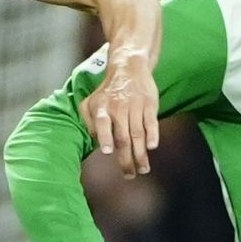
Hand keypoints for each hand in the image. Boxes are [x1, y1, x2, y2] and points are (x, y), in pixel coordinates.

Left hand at [81, 51, 158, 178]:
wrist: (129, 67)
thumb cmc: (108, 90)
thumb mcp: (91, 101)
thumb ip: (87, 120)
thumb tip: (94, 140)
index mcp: (102, 107)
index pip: (102, 122)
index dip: (105, 137)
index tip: (108, 151)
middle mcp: (119, 107)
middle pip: (123, 137)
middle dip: (126, 158)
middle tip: (129, 175)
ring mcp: (135, 106)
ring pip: (138, 134)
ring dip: (141, 154)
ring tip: (142, 169)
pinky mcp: (149, 104)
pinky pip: (151, 122)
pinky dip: (153, 134)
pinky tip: (152, 147)